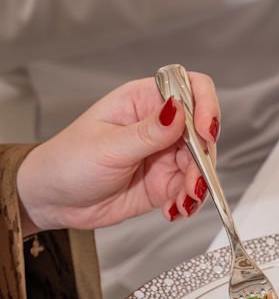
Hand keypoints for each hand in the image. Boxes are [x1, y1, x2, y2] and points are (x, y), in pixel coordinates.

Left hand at [16, 73, 219, 233]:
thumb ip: (148, 132)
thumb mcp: (108, 147)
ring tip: (182, 202)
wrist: (52, 200)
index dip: (205, 106)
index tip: (205, 132)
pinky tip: (173, 210)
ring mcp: (164, 154)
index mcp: (143, 101)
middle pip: (203, 130)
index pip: (190, 88)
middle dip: (203, 158)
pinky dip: (189, 201)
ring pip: (201, 163)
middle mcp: (159, 124)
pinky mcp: (165, 182)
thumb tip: (180, 110)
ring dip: (199, 185)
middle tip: (192, 181)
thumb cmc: (67, 162)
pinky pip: (190, 189)